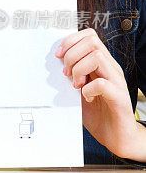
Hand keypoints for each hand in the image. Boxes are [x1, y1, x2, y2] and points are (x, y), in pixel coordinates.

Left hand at [55, 27, 137, 158]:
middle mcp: (111, 68)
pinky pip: (103, 83)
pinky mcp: (119, 97)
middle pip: (92, 41)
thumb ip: (71, 76)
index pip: (89, 36)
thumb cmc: (98, 113)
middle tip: (67, 74)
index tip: (58, 56)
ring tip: (76, 85)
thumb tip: (52, 65)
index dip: (70, 41)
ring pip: (97, 57)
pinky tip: (87, 97)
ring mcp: (117, 81)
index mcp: (102, 64)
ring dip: (79, 70)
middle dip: (72, 55)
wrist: (117, 136)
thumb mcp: (79, 90)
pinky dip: (89, 89)